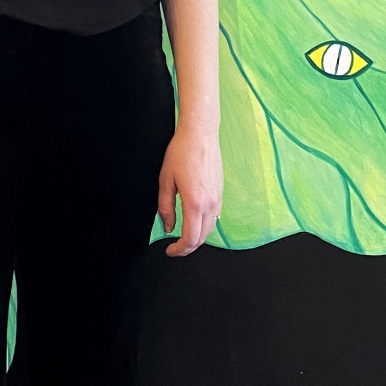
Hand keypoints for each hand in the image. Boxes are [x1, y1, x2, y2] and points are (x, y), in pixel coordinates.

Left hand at [158, 124, 222, 256]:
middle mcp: (210, 204)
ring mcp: (217, 199)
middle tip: (174, 247)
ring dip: (197, 237)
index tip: (169, 251)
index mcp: (194, 203)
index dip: (179, 250)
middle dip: (187, 247)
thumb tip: (168, 227)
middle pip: (202, 238)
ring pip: (210, 229)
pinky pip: (214, 217)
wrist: (200, 134)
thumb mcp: (165, 180)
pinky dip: (204, 225)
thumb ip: (165, 207)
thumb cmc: (181, 152)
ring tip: (182, 235)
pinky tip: (194, 220)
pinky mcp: (220, 193)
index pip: (190, 239)